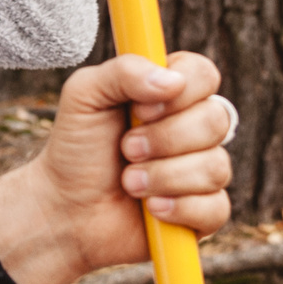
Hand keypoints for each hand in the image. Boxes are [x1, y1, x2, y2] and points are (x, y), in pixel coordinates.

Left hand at [0, 53, 233, 283]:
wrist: (66, 209)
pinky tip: (151, 208)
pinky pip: (216, 208)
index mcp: (169, 92)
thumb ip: (124, 71)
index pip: (203, 75)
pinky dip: (178, 209)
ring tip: (128, 182)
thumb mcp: (85, 95)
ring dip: (163, 176)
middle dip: (164, 139)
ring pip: (215, 167)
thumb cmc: (77, 148)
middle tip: (126, 149)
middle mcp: (192, 128)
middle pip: (216, 120)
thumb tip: (173, 81)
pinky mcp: (204, 212)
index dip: (180, 92)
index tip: (139, 109)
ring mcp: (202, 170)